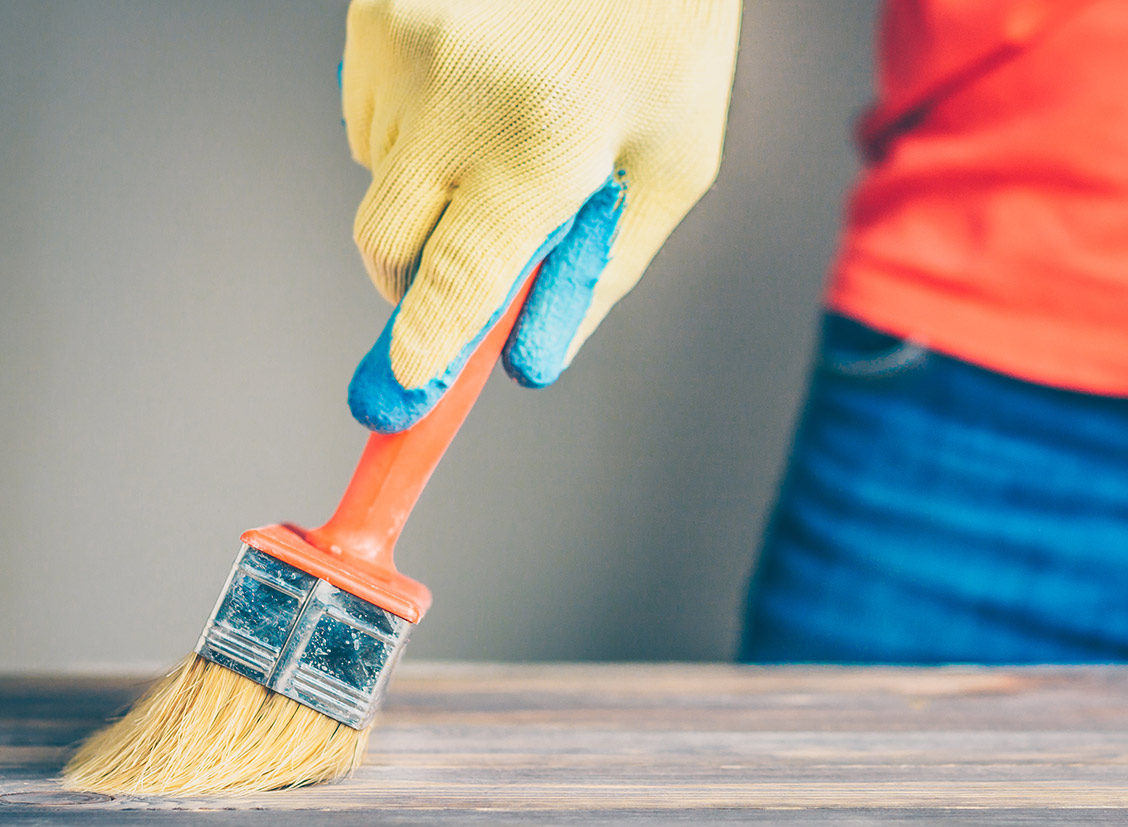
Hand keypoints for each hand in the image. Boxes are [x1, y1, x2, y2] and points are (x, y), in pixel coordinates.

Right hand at [341, 0, 740, 430]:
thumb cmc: (668, 41)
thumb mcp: (671, 167)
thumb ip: (596, 271)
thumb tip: (523, 360)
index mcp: (543, 142)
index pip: (456, 277)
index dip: (424, 346)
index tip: (399, 397)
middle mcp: (452, 92)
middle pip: (386, 245)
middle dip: (417, 281)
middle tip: (464, 272)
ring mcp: (400, 40)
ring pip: (379, 177)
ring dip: (427, 192)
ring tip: (504, 132)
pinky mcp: (373, 6)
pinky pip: (367, 111)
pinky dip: (412, 129)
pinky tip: (475, 86)